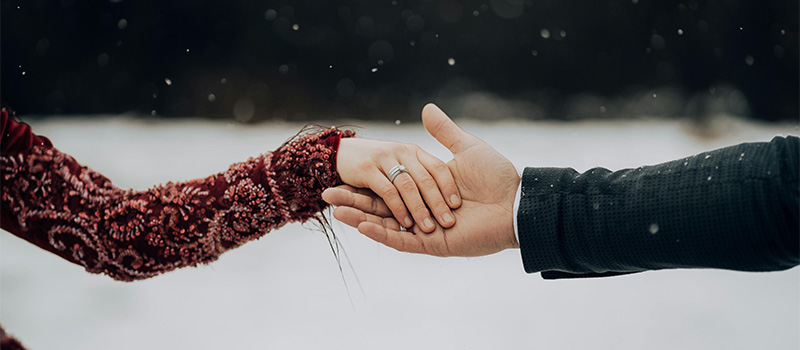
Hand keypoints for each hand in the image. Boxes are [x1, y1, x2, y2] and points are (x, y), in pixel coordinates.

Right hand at [324, 104, 520, 256]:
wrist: (516, 203)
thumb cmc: (495, 176)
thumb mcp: (465, 148)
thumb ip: (443, 133)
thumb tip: (426, 108)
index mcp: (427, 191)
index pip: (389, 187)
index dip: (366, 183)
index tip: (343, 175)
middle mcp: (424, 211)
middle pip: (380, 206)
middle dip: (353, 201)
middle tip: (325, 195)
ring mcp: (427, 229)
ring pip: (385, 223)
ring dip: (358, 217)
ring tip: (332, 209)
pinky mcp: (433, 244)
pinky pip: (401, 240)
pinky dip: (380, 233)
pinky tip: (359, 224)